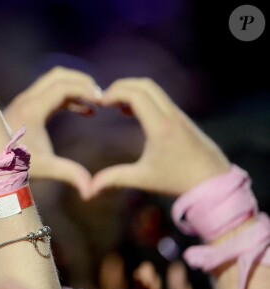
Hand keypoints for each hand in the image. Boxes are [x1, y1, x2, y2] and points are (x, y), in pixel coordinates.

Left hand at [4, 67, 101, 198]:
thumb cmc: (13, 168)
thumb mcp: (44, 168)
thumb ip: (68, 174)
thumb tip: (89, 191)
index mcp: (32, 110)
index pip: (63, 87)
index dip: (85, 91)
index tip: (103, 102)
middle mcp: (26, 100)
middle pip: (59, 76)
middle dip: (82, 82)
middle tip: (102, 98)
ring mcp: (25, 101)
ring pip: (54, 81)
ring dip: (76, 88)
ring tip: (96, 105)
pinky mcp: (26, 107)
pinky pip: (51, 92)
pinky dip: (69, 97)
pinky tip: (86, 111)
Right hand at [90, 78, 230, 196]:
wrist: (213, 182)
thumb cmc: (178, 181)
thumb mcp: (143, 179)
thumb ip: (115, 179)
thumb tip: (89, 189)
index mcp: (160, 126)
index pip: (135, 94)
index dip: (114, 93)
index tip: (100, 103)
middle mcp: (171, 115)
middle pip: (145, 85)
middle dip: (121, 86)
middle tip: (104, 99)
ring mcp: (179, 115)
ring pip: (154, 90)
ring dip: (133, 91)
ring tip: (115, 106)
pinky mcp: (182, 119)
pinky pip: (160, 99)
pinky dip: (143, 98)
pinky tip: (131, 113)